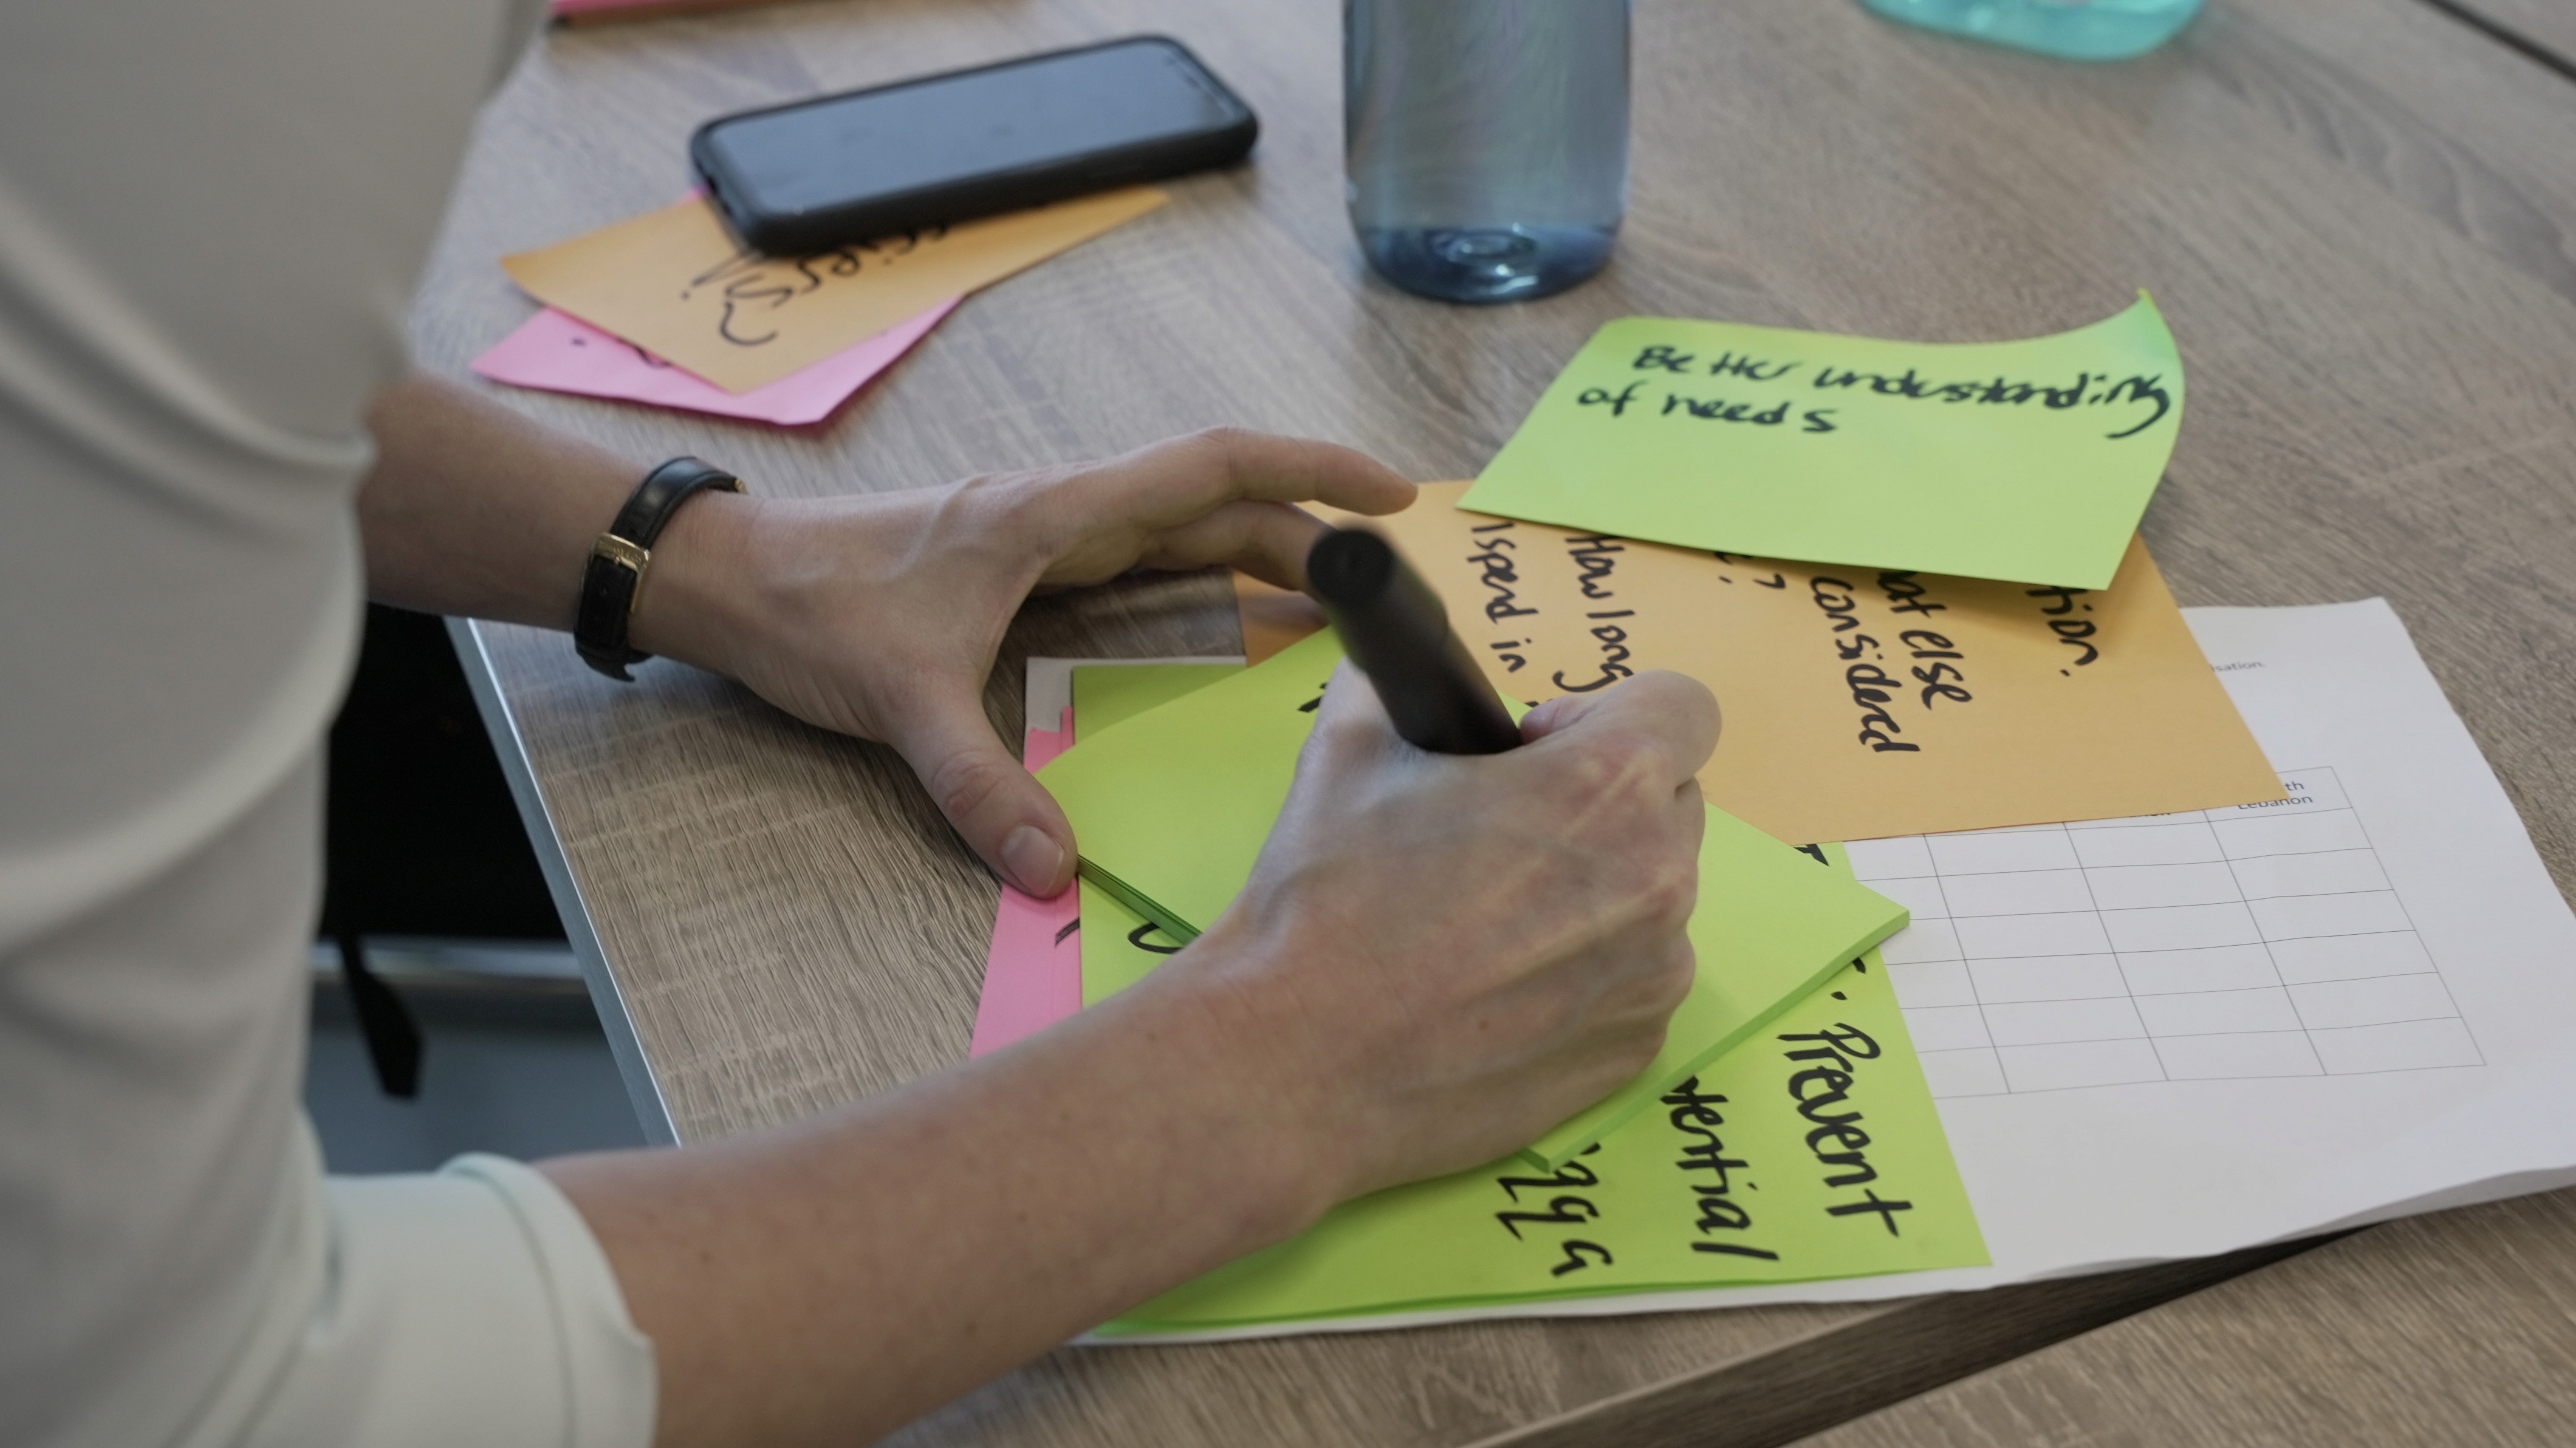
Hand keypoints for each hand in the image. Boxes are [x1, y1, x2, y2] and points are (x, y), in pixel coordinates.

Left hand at [636, 429, 1414, 895]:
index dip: (1312, 469)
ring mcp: (1046, 538)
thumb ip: (981, 789)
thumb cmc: (808, 610)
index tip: (1392, 495)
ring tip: (1337, 613)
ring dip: (1263, 559)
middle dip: (1313, 536)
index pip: (1213, 468)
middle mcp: (1064, 514)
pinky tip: (1232, 628)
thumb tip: (1053, 874)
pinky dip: (1206, 586)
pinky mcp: (1027, 569)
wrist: (727, 577)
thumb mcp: (898, 702)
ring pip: (1184, 534)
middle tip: (1391, 594)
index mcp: (1055, 514)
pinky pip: (1144, 565)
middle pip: (1218, 506)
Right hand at [1155, 664, 1720, 1198]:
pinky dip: (1584, 972)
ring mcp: (1654, 976)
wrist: (1297, 1065)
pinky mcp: (1634, 1050)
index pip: (1683, 707)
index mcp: (1608, 787)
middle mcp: (1658, 879)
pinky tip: (1495, 987)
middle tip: (1500, 837)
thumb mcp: (1347, 749)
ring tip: (1487, 922)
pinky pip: (1634, 980)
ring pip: (1653, 897)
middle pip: (1672, 802)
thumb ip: (1396, 685)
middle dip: (1601, 803)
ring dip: (1594, 890)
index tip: (1537, 750)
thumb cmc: (1326, 907)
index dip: (1605, 713)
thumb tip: (1404, 673)